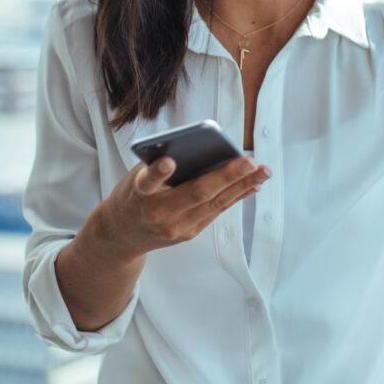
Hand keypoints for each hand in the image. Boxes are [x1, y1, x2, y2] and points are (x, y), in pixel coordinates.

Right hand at [92, 155, 270, 260]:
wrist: (120, 235)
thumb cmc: (131, 195)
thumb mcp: (135, 177)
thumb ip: (161, 165)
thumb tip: (203, 148)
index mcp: (138, 194)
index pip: (147, 183)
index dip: (158, 173)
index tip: (168, 162)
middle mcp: (158, 213)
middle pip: (195, 194)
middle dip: (225, 176)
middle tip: (249, 161)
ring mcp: (175, 228)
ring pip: (214, 204)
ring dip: (242, 186)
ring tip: (263, 171)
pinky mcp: (188, 234)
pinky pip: (216, 212)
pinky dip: (235, 196)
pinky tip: (252, 185)